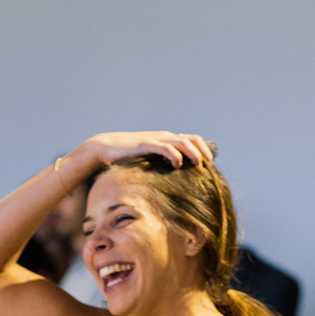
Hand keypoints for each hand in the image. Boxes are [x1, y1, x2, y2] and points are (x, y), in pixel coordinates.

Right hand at [78, 131, 212, 171]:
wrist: (105, 148)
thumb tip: (171, 178)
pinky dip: (175, 155)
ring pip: (182, 142)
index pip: (192, 139)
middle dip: (203, 151)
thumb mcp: (147, 160)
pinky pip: (165, 147)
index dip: (203, 149)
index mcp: (166, 139)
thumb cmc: (125, 158)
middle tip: (207, 166)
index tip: (208, 163)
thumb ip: (159, 164)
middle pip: (191, 139)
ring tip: (198, 165)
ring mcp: (155, 139)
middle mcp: (164, 137)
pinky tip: (177, 165)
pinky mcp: (146, 145)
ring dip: (193, 153)